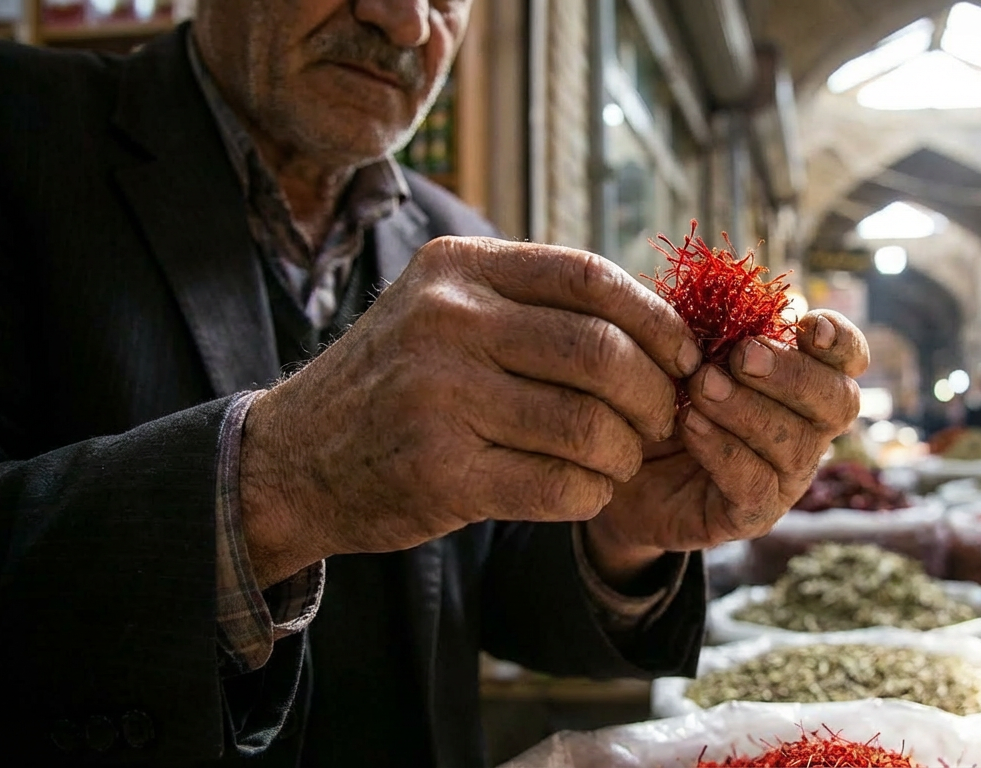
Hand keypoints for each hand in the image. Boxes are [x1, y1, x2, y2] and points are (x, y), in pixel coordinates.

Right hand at [238, 237, 700, 586]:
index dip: (657, 319)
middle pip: (602, 352)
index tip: (686, 357)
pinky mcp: (441, 472)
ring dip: (625, 454)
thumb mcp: (444, 309)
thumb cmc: (397, 383)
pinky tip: (584, 490)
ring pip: (590, 425)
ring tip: (620, 461)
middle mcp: (446, 321)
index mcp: (458, 268)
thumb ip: (531, 302)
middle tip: (662, 421)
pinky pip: (560, 485)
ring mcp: (439, 396)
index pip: (589, 277)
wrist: (293, 460)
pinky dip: (591, 493)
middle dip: (654, 395)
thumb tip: (661, 322)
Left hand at [583, 311, 867, 584]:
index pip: (849, 361)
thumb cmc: (660, 395)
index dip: (841, 341)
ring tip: (700, 388)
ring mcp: (785, 478)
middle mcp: (808, 430)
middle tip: (741, 357)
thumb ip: (712, 324)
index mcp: (802, 382)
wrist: (617, 463)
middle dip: (792, 375)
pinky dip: (723, 448)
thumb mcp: (684, 351)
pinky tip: (690, 424)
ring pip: (796, 445)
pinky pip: (755, 484)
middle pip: (838, 403)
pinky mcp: (751, 515)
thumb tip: (724, 290)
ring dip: (748, 409)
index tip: (807, 324)